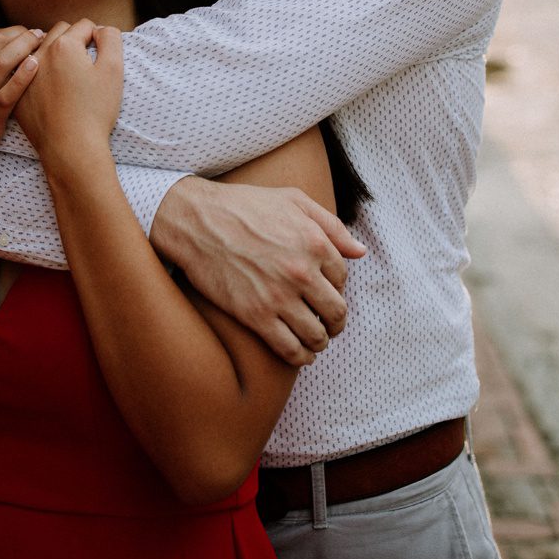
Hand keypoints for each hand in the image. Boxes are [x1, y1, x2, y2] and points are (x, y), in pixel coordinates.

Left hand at [11, 21, 122, 166]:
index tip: (100, 53)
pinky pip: (24, 73)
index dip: (96, 36)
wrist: (70, 149)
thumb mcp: (113, 70)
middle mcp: (39, 55)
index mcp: (64, 46)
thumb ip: (110, 39)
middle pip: (58, 32)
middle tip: (84, 61)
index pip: (83, 25)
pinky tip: (49, 88)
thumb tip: (101, 28)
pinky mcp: (16, 94)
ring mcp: (23, 75)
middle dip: (73, 40)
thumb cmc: (95, 110)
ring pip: (38, 50)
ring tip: (65, 71)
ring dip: (52, 52)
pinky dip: (36, 73)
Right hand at [151, 178, 365, 366]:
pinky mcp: (256, 316)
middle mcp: (302, 273)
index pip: (342, 278)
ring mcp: (279, 297)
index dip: (336, 287)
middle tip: (330, 325)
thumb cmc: (244, 206)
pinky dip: (300, 357)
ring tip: (316, 341)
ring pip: (316, 335)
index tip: (326, 292)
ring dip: (321, 342)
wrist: (197, 222)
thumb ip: (332, 226)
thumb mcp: (293, 201)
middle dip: (336, 322)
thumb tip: (360, 252)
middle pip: (336, 311)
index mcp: (315, 243)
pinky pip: (289, 349)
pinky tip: (300, 354)